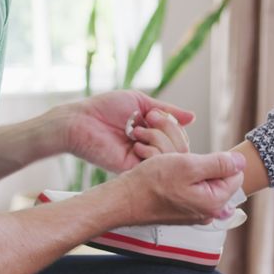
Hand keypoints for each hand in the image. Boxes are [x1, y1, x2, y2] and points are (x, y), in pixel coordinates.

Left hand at [58, 91, 194, 172]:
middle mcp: (151, 150)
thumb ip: (168, 111)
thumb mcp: (142, 103)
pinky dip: (152, 152)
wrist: (80, 120)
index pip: (180, 138)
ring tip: (137, 130)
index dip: (175, 126)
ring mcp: (142, 162)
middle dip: (169, 129)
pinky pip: (156, 167)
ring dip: (159, 138)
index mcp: (153, 135)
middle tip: (149, 119)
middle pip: (181, 149)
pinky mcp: (132, 170)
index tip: (157, 114)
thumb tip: (193, 117)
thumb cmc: (105, 108)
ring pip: (172, 158)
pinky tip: (136, 143)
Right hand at [107, 151, 245, 225]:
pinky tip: (168, 180)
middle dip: (205, 167)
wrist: (125, 199)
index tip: (197, 159)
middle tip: (182, 165)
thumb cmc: (151, 183)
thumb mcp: (188, 165)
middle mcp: (208, 212)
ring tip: (173, 172)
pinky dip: (183, 181)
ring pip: (204, 183)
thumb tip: (241, 161)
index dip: (218, 160)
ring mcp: (195, 214)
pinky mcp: (184, 212)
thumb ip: (219, 163)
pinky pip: (192, 190)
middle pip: (220, 179)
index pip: (235, 174)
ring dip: (192, 173)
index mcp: (214, 202)